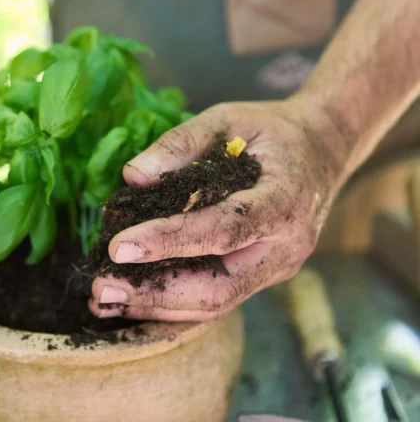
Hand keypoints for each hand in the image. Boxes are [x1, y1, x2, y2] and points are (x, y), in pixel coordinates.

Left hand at [89, 99, 343, 320]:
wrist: (324, 150)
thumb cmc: (272, 131)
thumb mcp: (228, 118)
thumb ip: (180, 143)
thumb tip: (132, 177)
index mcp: (286, 200)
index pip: (225, 229)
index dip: (170, 241)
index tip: (119, 246)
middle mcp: (287, 246)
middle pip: (220, 287)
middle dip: (156, 291)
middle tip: (101, 286)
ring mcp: (277, 268)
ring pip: (216, 304)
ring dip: (157, 306)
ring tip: (105, 299)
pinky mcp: (262, 276)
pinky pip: (217, 299)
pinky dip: (172, 303)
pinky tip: (133, 298)